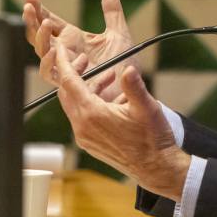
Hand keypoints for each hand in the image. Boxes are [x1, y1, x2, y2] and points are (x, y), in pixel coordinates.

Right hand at [23, 0, 134, 101]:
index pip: (50, 22)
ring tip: (45, 23)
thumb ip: (112, 12)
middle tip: (29, 6)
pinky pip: (51, 73)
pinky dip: (49, 61)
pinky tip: (53, 48)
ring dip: (40, 38)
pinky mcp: (69, 82)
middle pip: (39, 35)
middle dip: (31, 21)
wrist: (133, 86)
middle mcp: (65, 52)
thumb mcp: (119, 33)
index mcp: (73, 38)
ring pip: (42, 52)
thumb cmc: (126, 62)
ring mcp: (65, 67)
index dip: (38, 10)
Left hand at [54, 46, 190, 200]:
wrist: (155, 167)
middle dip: (74, 73)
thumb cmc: (152, 138)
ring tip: (109, 78)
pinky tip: (112, 99)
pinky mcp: (90, 143)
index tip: (61, 48)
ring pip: (75, 105)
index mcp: (92, 114)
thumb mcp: (146, 108)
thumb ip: (134, 86)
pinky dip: (91, 103)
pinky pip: (82, 117)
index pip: (69, 82)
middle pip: (67, 93)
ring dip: (87, 88)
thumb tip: (127, 69)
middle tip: (85, 59)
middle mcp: (82, 126)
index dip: (64, 62)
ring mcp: (85, 136)